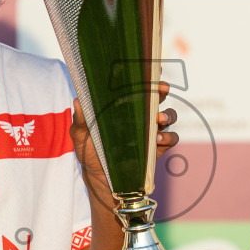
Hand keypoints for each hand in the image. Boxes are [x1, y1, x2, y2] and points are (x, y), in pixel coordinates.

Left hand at [71, 80, 178, 200]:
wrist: (102, 181)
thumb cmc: (90, 153)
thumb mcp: (80, 136)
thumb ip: (79, 121)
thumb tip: (77, 101)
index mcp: (124, 107)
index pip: (137, 86)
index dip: (146, 74)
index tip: (151, 68)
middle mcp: (141, 116)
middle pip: (157, 96)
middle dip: (162, 89)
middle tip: (162, 88)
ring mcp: (152, 131)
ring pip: (169, 115)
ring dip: (167, 114)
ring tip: (159, 119)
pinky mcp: (159, 148)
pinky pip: (172, 139)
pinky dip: (168, 137)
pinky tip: (158, 140)